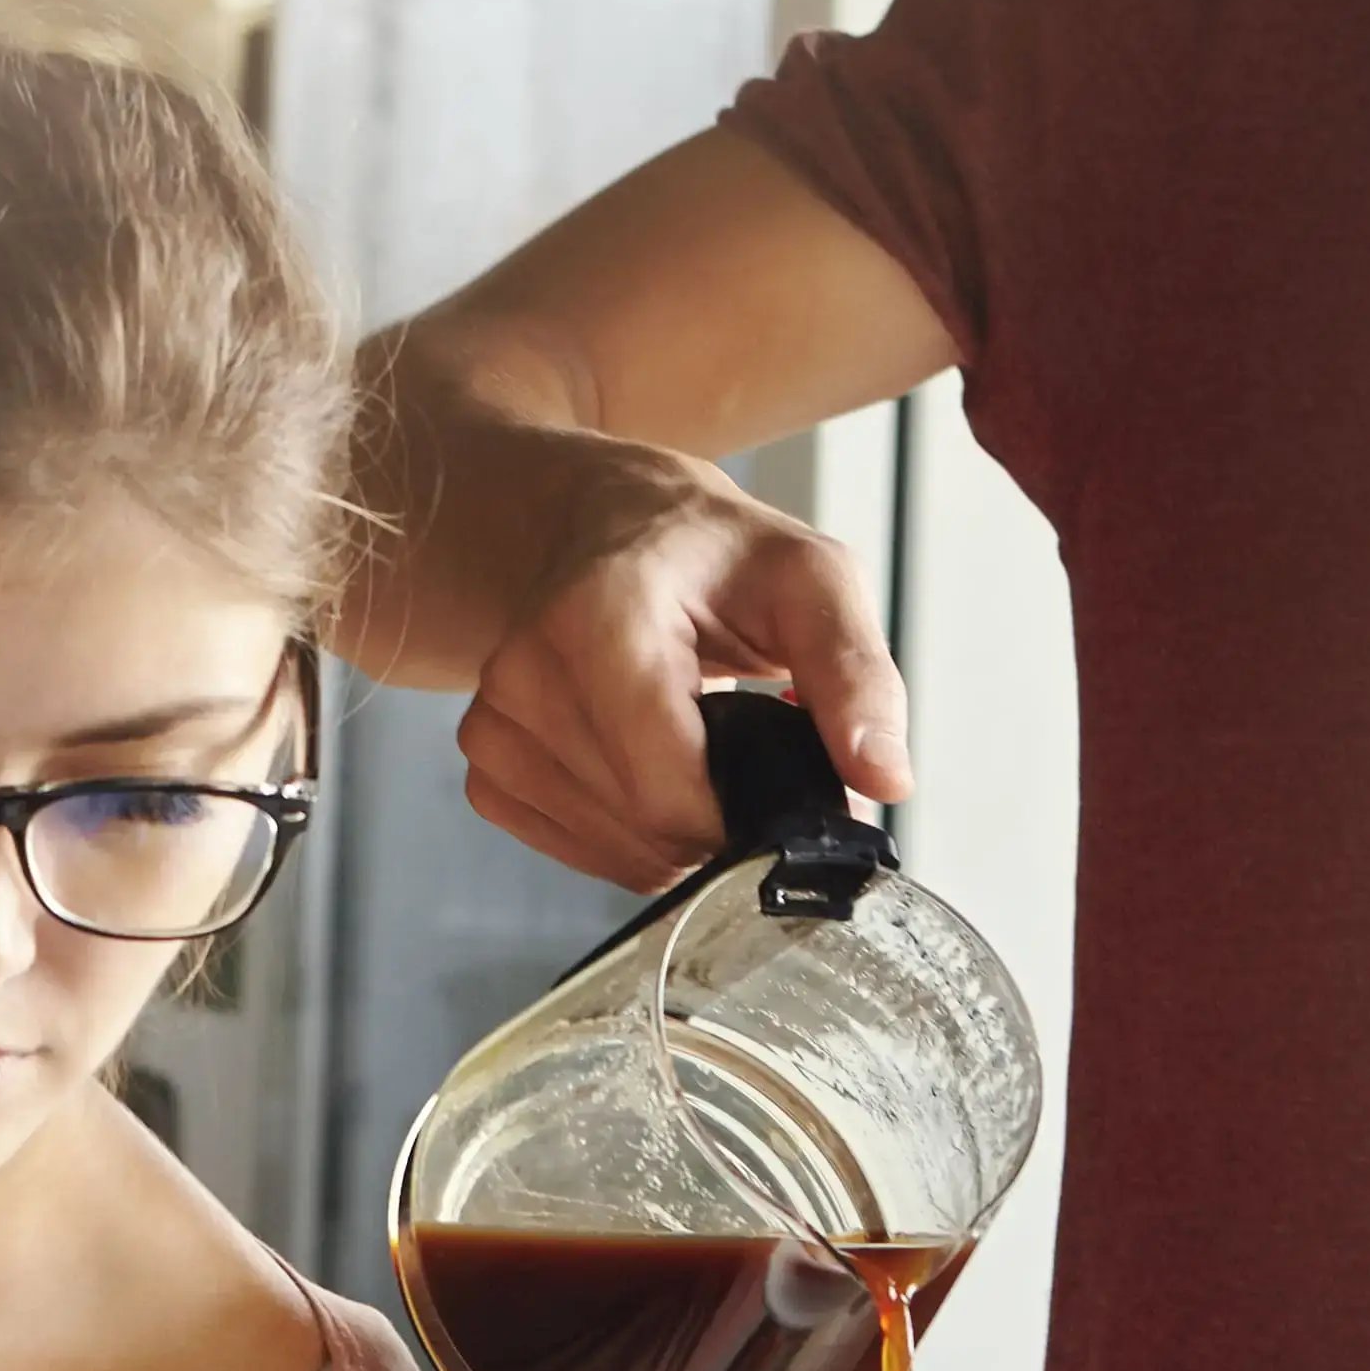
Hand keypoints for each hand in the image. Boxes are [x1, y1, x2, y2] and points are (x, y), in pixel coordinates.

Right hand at [452, 431, 911, 889]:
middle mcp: (526, 669)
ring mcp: (493, 716)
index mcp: (601, 618)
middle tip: (746, 763)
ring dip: (669, 833)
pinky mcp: (484, 754)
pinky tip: (641, 770)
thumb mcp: (810, 580)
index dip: (739, 818)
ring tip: (695, 754)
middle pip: (638, 827)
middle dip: (714, 825)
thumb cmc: (709, 554)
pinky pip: (561, 842)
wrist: (609, 522)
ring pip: (603, 848)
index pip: (667, 789)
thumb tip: (885, 777)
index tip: (781, 790)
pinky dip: (617, 832)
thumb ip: (857, 675)